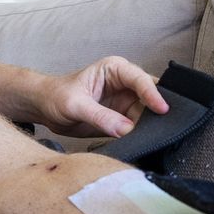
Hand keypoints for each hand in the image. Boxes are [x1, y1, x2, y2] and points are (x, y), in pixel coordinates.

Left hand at [40, 56, 167, 137]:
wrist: (44, 109)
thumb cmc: (56, 96)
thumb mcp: (75, 105)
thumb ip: (100, 116)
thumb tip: (126, 129)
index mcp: (115, 70)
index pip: (140, 80)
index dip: (153, 94)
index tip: (162, 110)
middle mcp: (125, 84)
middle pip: (150, 97)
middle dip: (158, 111)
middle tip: (169, 127)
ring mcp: (125, 102)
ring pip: (148, 115)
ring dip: (152, 127)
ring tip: (158, 139)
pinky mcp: (123, 119)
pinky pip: (139, 128)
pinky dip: (143, 136)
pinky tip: (146, 144)